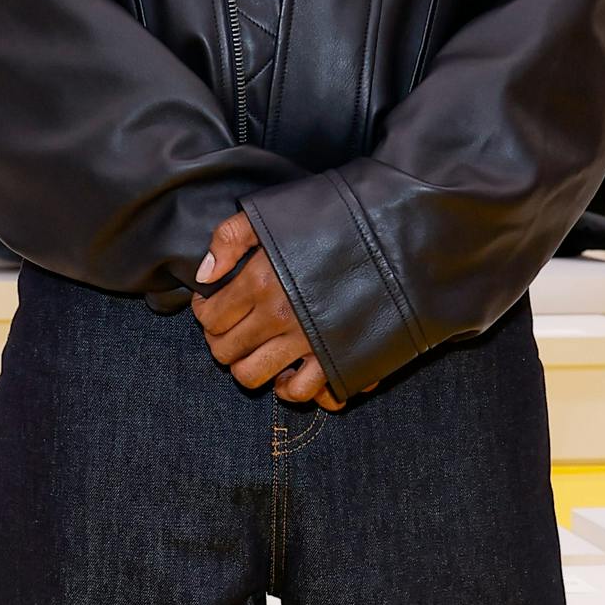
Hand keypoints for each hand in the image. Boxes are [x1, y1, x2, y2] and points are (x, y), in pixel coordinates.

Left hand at [192, 213, 342, 407]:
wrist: (397, 232)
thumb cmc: (337, 217)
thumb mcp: (274, 212)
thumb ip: (230, 238)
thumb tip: (206, 275)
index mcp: (261, 281)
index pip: (211, 318)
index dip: (206, 312)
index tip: (213, 306)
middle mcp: (280, 316)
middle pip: (226, 352)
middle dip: (222, 342)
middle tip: (233, 330)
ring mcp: (309, 342)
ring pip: (254, 378)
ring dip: (249, 367)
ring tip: (258, 352)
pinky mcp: (339, 359)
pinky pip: (306, 393)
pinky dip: (293, 388)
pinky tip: (291, 372)